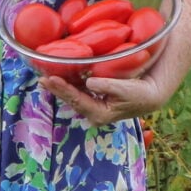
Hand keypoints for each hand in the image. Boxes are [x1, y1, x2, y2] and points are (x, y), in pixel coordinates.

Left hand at [39, 74, 166, 126]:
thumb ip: (107, 86)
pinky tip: (58, 76)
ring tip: (44, 79)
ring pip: (72, 96)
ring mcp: (93, 107)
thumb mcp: (125, 89)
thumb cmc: (139, 93)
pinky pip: (77, 91)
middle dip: (56, 89)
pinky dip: (68, 83)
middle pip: (71, 99)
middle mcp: (93, 113)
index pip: (77, 100)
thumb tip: (89, 82)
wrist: (149, 96)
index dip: (63, 89)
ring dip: (59, 87)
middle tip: (41, 79)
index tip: (51, 79)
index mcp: (100, 114)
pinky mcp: (94, 99)